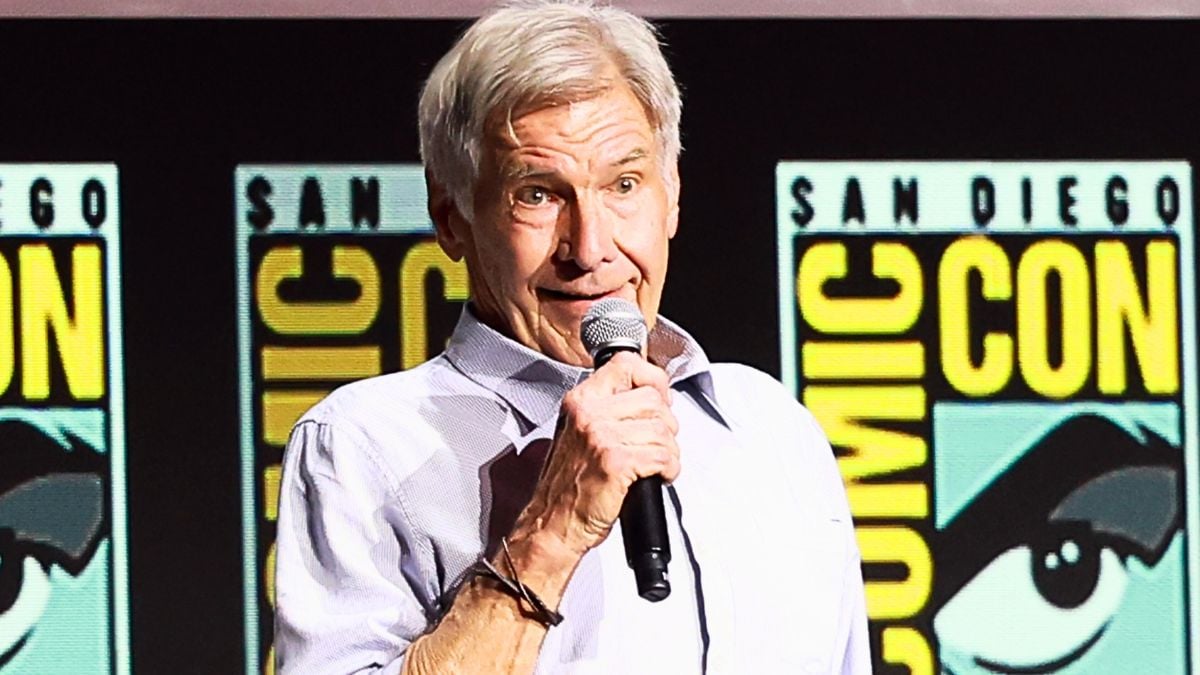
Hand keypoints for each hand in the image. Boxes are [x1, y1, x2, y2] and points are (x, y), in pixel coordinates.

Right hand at [513, 352, 680, 558]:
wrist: (553, 523)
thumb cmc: (569, 484)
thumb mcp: (580, 432)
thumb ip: (609, 408)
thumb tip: (652, 395)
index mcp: (581, 400)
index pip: (626, 364)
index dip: (653, 379)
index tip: (661, 397)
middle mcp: (588, 412)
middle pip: (653, 399)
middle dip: (666, 424)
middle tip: (658, 443)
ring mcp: (601, 436)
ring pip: (662, 429)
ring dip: (669, 450)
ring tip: (657, 464)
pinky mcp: (615, 462)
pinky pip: (663, 455)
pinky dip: (670, 469)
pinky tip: (658, 477)